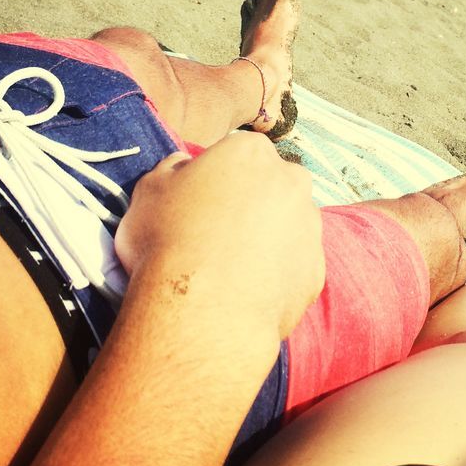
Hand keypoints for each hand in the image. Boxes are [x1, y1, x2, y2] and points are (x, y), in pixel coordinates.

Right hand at [115, 134, 323, 341]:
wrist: (202, 312)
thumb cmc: (167, 243)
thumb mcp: (149, 192)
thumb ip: (171, 169)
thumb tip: (183, 165)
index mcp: (251, 152)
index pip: (236, 154)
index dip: (215, 179)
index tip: (198, 204)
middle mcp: (291, 181)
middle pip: (270, 184)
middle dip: (250, 202)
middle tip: (216, 234)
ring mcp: (309, 226)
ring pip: (288, 224)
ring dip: (267, 237)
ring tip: (231, 268)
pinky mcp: (316, 270)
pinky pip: (294, 265)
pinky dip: (276, 274)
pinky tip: (248, 291)